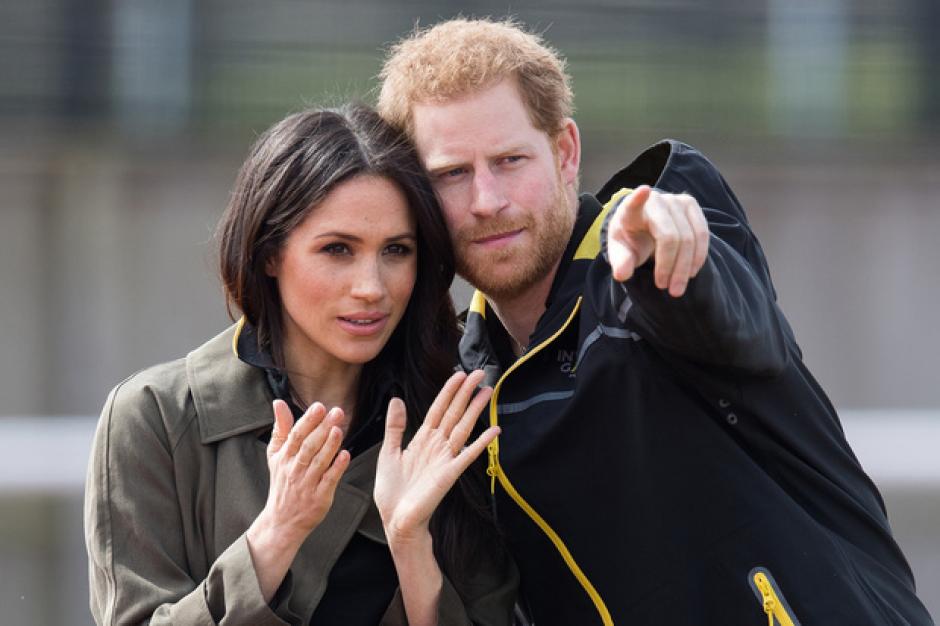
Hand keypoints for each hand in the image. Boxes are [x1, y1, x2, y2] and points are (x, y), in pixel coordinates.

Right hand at [258, 400, 350, 542]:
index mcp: (285, 458)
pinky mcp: (320, 497)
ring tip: (339, 429)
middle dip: (322, 428)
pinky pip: (329, 481)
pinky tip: (345, 455)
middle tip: (336, 412)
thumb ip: (280, 428)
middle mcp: (295, 470)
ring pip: (319, 462)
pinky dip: (337, 468)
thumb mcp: (275, 455)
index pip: (296, 436)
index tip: (319, 407)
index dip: (308, 421)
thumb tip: (279, 403)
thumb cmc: (282, 484)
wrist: (282, 521)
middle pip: (308, 446)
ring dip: (329, 445)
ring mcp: (307, 484)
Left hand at [374, 370, 497, 544]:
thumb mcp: (388, 453)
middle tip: (479, 373)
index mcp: (422, 440)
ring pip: (463, 427)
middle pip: (454, 413)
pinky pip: (468, 454)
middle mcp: (437, 446)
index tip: (459, 375)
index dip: (448, 392)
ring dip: (475, 409)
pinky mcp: (450, 473)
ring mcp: (445, 458)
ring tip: (487, 391)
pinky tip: (495, 430)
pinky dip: (482, 442)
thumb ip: (395, 427)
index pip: (438, 409)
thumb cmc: (392, 491)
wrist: (395, 520)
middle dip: (466, 393)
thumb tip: (397, 399)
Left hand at [607, 185, 709, 295]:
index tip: (643, 191)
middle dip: (671, 267)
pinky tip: (689, 273)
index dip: (638, 198)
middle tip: (667, 289)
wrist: (644, 227)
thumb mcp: (621, 252)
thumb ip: (620, 262)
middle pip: (671, 236)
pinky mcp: (692, 206)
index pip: (634, 203)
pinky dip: (697, 257)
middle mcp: (656, 201)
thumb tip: (622, 275)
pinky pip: (702, 234)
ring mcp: (677, 201)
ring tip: (677, 288)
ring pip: (691, 237)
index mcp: (631, 210)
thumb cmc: (630, 239)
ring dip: (686, 267)